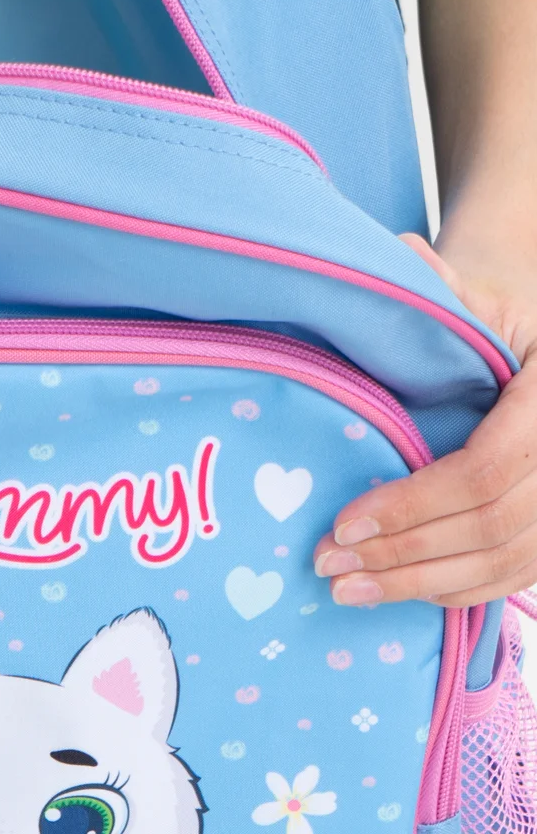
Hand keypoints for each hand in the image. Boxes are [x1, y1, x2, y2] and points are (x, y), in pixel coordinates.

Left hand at [314, 229, 536, 606]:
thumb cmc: (506, 321)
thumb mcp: (486, 298)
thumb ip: (446, 286)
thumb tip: (405, 250)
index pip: (483, 471)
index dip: (415, 503)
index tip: (344, 520)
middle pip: (489, 526)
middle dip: (403, 552)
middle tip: (328, 562)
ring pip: (501, 562)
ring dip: (420, 584)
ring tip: (346, 587)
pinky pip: (513, 577)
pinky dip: (456, 592)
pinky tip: (399, 592)